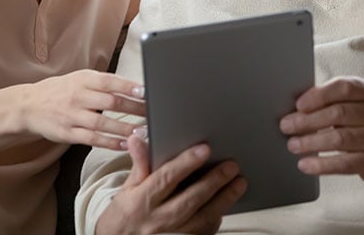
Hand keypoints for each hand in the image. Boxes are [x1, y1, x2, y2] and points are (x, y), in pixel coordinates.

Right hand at [22, 69, 144, 149]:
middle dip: (134, 109)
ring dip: (125, 129)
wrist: (29, 106)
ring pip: (103, 124)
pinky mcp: (68, 134)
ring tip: (143, 132)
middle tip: (154, 113)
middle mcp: (78, 96)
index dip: (129, 87)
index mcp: (84, 79)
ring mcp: (72, 116)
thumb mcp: (80, 78)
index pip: (110, 82)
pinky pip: (92, 139)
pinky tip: (125, 145)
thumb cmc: (62, 90)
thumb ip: (104, 83)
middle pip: (111, 103)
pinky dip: (110, 143)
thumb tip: (135, 87)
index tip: (147, 92)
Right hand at [96, 135, 245, 233]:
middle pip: (190, 199)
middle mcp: (158, 220)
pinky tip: (227, 203)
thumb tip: (137, 138)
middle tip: (231, 165)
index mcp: (142, 201)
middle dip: (213, 181)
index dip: (186, 163)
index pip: (166, 178)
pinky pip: (204, 231)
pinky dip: (217, 217)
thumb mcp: (126, 189)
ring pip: (202, 218)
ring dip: (223, 200)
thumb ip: (139, 165)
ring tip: (239, 183)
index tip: (204, 149)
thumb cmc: (124, 216)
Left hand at [279, 76, 363, 196]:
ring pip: (339, 138)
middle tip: (287, 126)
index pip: (344, 87)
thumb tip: (300, 106)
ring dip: (310, 142)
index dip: (318, 95)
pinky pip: (344, 163)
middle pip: (337, 113)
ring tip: (293, 145)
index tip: (299, 104)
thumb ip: (339, 100)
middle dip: (307, 120)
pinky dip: (322, 165)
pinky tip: (306, 164)